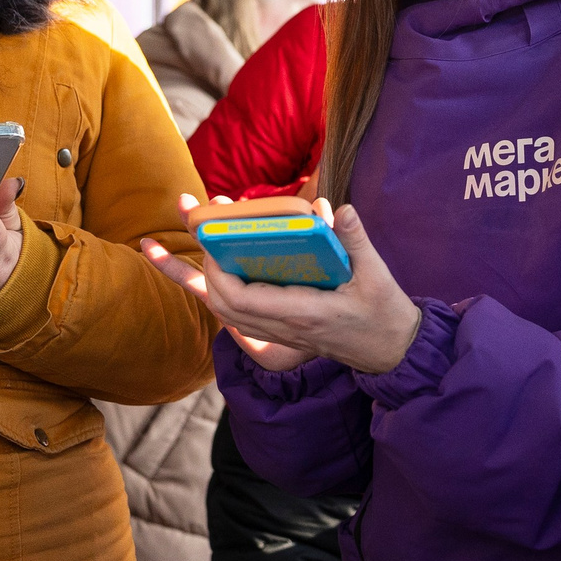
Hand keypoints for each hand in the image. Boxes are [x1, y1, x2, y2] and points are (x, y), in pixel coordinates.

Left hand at [141, 196, 423, 375]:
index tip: (213, 239)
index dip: (218, 271)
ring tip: (169, 246)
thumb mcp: (376, 275)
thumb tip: (337, 209)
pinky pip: (235, 314)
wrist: (391, 351)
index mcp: (302, 314)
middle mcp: (283, 327)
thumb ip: (355, 240)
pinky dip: (215, 291)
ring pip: (222, 312)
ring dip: (194, 280)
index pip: (242, 300)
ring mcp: (278, 331)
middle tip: (191, 219)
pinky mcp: (279, 328)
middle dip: (194, 268)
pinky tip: (208, 267)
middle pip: (221, 304)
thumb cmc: (384, 313)